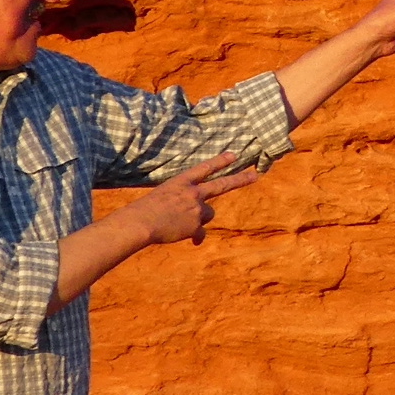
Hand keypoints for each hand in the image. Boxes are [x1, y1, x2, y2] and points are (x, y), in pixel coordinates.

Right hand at [119, 153, 262, 249]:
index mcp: (181, 182)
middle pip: (222, 185)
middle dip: (239, 180)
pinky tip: (186, 239)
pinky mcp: (196, 225)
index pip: (204, 168)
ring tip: (179, 222)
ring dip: (199, 219)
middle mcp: (192, 192)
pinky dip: (195, 237)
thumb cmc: (144, 211)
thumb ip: (181, 202)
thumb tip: (196, 221)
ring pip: (208, 214)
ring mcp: (196, 208)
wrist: (140, 223)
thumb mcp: (162, 197)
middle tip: (254, 176)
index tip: (234, 155)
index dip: (220, 161)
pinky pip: (200, 233)